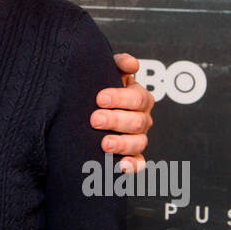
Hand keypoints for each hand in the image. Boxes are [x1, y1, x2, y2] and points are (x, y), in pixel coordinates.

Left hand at [91, 53, 153, 172]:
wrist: (88, 105)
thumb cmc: (99, 87)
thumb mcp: (108, 70)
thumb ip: (120, 63)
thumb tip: (132, 64)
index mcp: (139, 97)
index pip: (137, 97)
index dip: (120, 98)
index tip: (99, 99)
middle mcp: (142, 118)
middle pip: (137, 121)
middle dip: (116, 120)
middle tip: (95, 120)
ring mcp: (138, 137)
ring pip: (138, 143)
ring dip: (122, 144)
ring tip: (104, 144)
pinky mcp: (132, 155)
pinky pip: (138, 163)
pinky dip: (132, 166)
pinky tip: (120, 166)